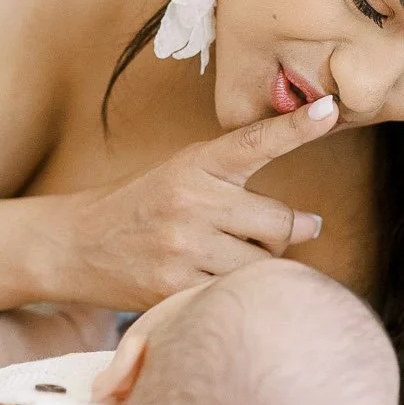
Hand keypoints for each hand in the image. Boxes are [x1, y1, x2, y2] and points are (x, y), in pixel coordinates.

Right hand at [53, 95, 340, 309]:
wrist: (73, 245)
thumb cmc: (139, 208)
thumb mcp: (180, 174)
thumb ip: (235, 184)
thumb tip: (311, 224)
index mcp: (195, 164)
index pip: (254, 143)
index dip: (296, 128)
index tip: (330, 110)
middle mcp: (192, 201)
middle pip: (280, 223)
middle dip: (285, 234)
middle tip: (270, 234)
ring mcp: (183, 246)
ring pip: (264, 264)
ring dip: (260, 266)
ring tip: (231, 259)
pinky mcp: (174, 287)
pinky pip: (236, 294)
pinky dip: (236, 292)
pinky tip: (214, 282)